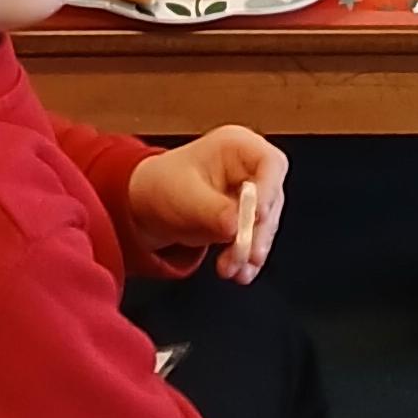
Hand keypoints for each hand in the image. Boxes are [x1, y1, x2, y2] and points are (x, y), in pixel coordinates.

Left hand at [127, 127, 286, 280]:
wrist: (146, 206)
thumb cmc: (162, 186)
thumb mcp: (184, 196)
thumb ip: (213, 210)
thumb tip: (236, 225)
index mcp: (236, 146)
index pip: (270, 163)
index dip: (270, 190)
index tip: (259, 216)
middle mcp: (248, 168)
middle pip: (272, 198)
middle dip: (258, 231)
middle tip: (245, 253)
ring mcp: (250, 194)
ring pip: (265, 224)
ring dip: (250, 249)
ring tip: (232, 268)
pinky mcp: (245, 219)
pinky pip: (255, 239)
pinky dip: (247, 258)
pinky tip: (239, 271)